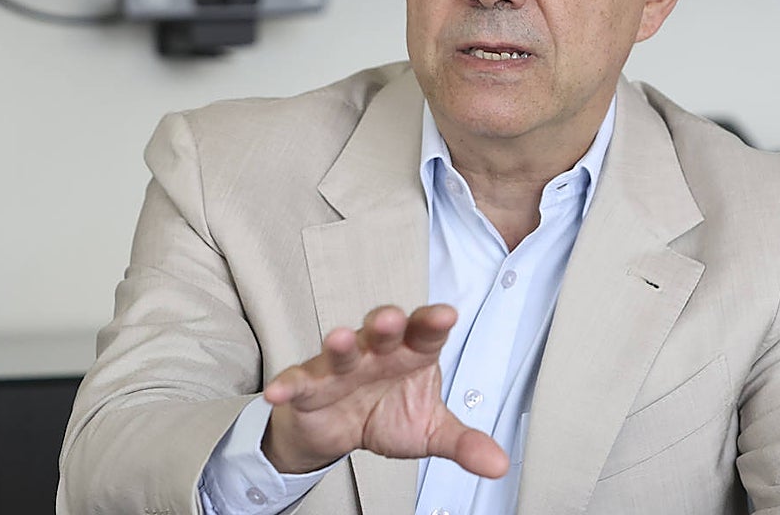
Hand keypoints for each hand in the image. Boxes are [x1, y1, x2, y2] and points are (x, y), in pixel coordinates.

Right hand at [261, 303, 508, 478]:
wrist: (340, 432)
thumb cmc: (388, 413)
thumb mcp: (429, 431)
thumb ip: (463, 442)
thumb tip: (499, 465)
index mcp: (411, 353)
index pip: (425, 333)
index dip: (433, 322)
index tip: (446, 314)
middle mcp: (376, 352)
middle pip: (382, 331)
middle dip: (385, 323)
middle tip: (391, 318)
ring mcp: (341, 366)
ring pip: (341, 350)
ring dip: (340, 344)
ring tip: (339, 338)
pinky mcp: (309, 386)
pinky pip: (298, 382)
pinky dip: (288, 384)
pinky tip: (280, 390)